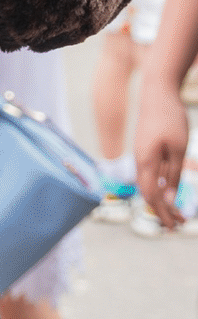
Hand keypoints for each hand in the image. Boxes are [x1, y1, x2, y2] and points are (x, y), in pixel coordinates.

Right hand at [135, 73, 190, 227]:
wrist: (157, 91)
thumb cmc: (170, 118)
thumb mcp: (178, 149)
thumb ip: (173, 174)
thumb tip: (169, 199)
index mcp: (146, 162)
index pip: (152, 196)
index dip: (163, 213)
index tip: (175, 226)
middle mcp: (140, 160)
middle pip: (148, 193)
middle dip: (162, 211)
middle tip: (178, 224)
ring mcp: (142, 154)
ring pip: (148, 183)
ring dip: (162, 200)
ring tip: (177, 211)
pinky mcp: (146, 148)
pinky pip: (151, 173)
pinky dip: (161, 186)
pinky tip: (171, 189)